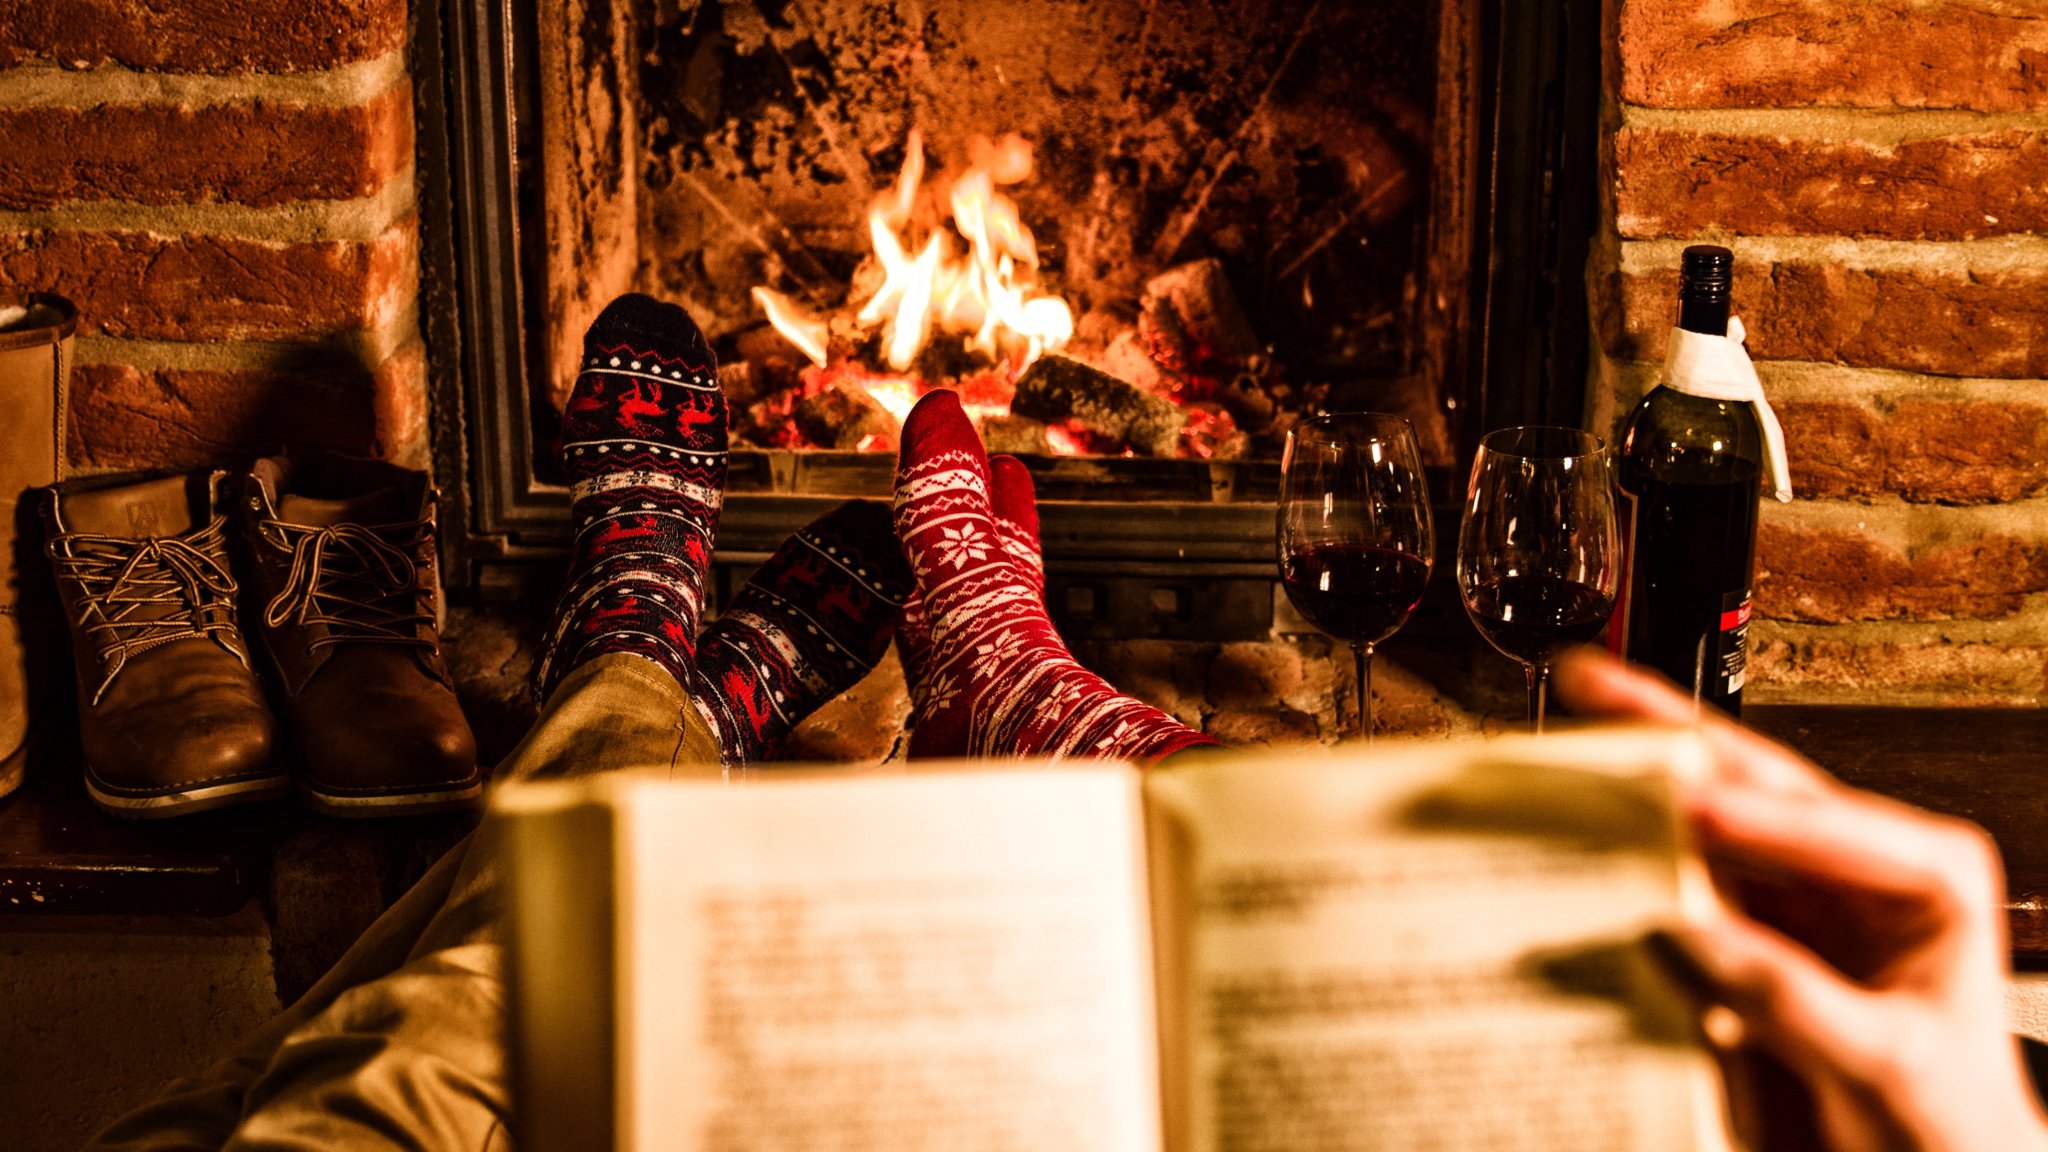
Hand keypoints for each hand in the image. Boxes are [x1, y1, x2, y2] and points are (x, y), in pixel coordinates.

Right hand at [1554, 650, 2047, 1151]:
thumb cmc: (1952, 1125)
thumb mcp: (1885, 1064)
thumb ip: (1791, 998)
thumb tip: (1695, 934)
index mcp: (1930, 877)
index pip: (1826, 825)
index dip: (1743, 811)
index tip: (1676, 804)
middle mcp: (1864, 867)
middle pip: (1757, 782)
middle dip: (1672, 730)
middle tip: (1597, 687)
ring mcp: (1803, 894)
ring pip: (1712, 812)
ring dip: (1642, 775)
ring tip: (1578, 727)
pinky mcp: (1754, 929)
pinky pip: (1687, 876)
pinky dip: (1633, 846)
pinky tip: (1587, 818)